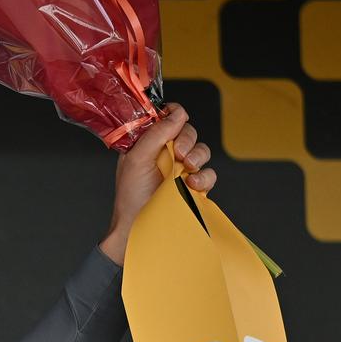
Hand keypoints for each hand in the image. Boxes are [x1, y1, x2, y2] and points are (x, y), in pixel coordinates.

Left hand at [98, 102, 214, 263]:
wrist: (138, 227)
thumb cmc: (131, 196)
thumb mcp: (136, 160)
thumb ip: (156, 134)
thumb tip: (177, 114)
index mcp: (149, 143)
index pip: (167, 118)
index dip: (174, 114)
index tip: (178, 117)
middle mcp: (166, 153)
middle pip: (188, 131)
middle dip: (187, 139)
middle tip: (180, 153)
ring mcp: (182, 170)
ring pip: (202, 150)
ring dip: (198, 157)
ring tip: (186, 169)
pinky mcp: (194, 186)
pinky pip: (209, 173)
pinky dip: (204, 177)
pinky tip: (192, 184)